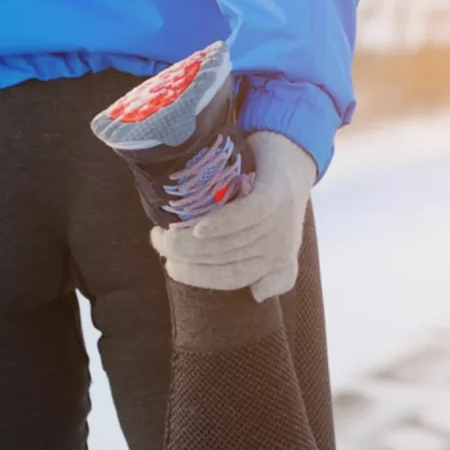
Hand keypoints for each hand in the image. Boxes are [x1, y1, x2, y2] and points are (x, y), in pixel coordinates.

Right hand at [153, 130, 316, 301]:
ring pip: (229, 240)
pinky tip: (199, 228)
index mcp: (276, 261)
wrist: (291, 154)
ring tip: (163, 232)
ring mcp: (279, 221)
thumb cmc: (271, 200)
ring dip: (189, 241)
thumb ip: (271, 270)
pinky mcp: (276, 196)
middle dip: (184, 255)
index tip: (170, 266)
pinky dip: (222, 224)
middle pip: (223, 258)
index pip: (230, 278)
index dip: (196, 276)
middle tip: (158, 242)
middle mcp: (280, 245)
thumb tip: (258, 295)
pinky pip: (247, 215)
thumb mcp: (275, 237)